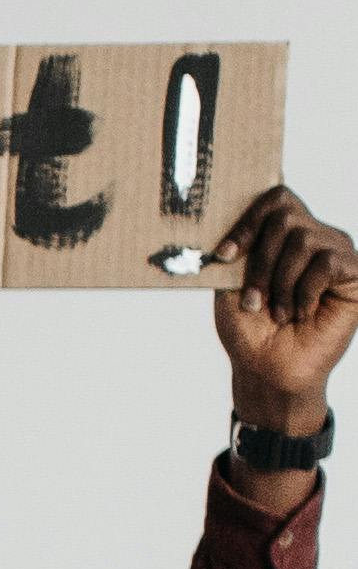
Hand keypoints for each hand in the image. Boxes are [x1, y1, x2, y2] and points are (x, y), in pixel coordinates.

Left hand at [209, 182, 355, 443]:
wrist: (269, 371)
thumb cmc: (250, 329)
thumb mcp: (230, 284)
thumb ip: (237, 248)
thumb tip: (226, 215)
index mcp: (283, 234)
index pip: (274, 197)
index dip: (247, 221)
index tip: (224, 256)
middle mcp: (313, 235)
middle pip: (285, 214)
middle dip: (260, 261)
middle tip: (253, 300)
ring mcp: (336, 251)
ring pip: (303, 238)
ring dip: (280, 282)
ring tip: (279, 313)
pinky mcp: (356, 272)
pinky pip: (326, 262)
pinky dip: (305, 291)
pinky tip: (302, 313)